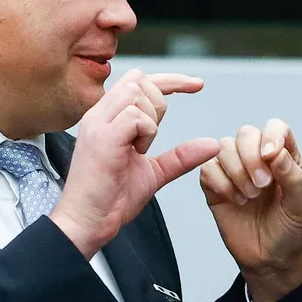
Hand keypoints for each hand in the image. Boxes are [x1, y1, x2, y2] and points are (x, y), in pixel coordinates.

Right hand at [51, 69, 219, 258]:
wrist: (88, 222)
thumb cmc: (113, 198)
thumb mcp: (155, 172)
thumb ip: (181, 156)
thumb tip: (213, 144)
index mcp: (108, 118)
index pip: (139, 81)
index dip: (171, 80)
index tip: (198, 85)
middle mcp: (99, 114)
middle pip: (138, 79)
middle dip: (160, 101)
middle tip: (153, 137)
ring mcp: (97, 124)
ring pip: (136, 92)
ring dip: (152, 118)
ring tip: (141, 147)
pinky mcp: (102, 138)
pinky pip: (135, 116)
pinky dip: (147, 132)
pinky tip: (137, 152)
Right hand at [200, 119, 301, 301]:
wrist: (270, 259)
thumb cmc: (289, 230)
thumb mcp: (300, 205)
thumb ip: (292, 176)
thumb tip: (276, 151)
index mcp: (283, 157)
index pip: (275, 128)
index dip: (271, 136)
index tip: (270, 157)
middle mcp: (258, 159)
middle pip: (245, 134)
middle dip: (250, 157)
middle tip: (262, 186)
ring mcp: (235, 171)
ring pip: (223, 147)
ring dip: (236, 171)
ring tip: (249, 197)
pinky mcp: (215, 186)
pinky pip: (208, 169)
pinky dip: (220, 182)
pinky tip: (235, 200)